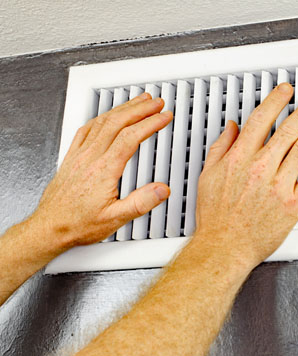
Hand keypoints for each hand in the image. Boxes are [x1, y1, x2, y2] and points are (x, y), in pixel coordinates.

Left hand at [33, 93, 172, 250]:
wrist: (50, 227)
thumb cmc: (78, 224)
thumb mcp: (115, 219)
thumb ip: (141, 203)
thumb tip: (162, 190)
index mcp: (104, 170)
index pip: (131, 137)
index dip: (150, 123)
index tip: (164, 116)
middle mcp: (90, 158)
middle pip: (117, 122)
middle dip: (140, 109)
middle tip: (156, 103)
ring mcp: (79, 155)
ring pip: (102, 122)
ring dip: (123, 108)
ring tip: (138, 102)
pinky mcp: (71, 157)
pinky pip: (86, 129)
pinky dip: (101, 117)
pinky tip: (107, 115)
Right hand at [192, 83, 297, 267]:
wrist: (224, 248)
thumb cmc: (217, 218)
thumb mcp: (208, 176)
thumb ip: (221, 148)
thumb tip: (232, 128)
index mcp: (239, 159)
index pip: (261, 120)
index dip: (276, 101)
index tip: (286, 91)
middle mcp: (260, 168)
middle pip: (288, 129)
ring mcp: (277, 185)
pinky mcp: (292, 203)